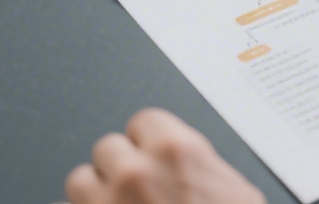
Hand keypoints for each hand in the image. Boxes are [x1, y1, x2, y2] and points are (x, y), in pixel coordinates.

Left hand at [66, 108, 265, 203]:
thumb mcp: (239, 195)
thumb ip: (206, 169)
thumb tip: (193, 167)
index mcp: (177, 151)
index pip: (144, 122)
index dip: (149, 143)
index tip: (154, 159)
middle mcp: (136, 172)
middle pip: (108, 148)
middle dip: (121, 169)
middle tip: (139, 192)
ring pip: (79, 181)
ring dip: (95, 195)